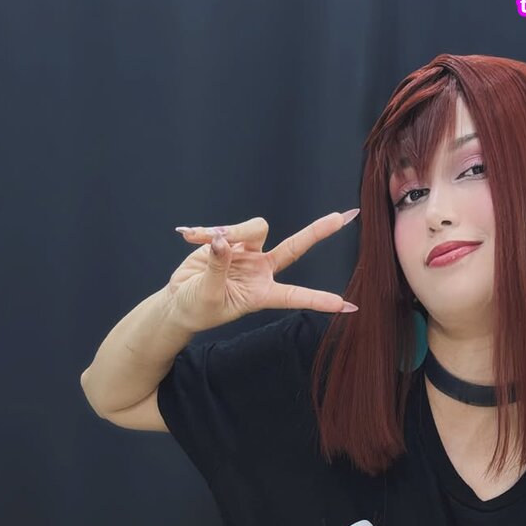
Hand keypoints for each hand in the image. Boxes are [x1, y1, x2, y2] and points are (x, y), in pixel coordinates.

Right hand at [165, 210, 359, 333]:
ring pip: (255, 228)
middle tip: (341, 217)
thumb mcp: (209, 295)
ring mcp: (247, 253)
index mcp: (262, 294)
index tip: (346, 305)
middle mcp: (260, 271)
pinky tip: (189, 237)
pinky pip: (225, 227)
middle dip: (317, 232)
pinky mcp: (229, 239)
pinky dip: (206, 231)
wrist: (179, 301)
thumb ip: (218, 267)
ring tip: (203, 241)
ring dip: (233, 230)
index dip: (319, 300)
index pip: (295, 296)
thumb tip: (223, 240)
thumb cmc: (198, 309)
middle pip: (295, 248)